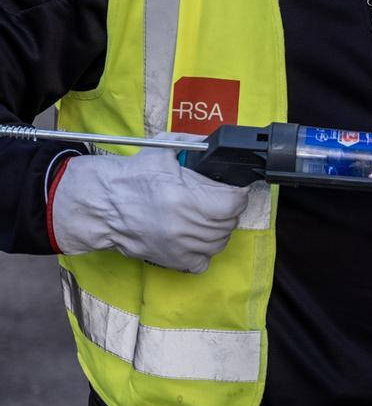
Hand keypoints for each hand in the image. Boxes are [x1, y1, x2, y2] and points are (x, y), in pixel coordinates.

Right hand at [49, 138, 250, 272]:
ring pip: (220, 242)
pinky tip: (194, 237)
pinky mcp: (172, 260)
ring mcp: (179, 245)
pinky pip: (203, 262)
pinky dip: (204, 251)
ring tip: (204, 218)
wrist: (100, 204)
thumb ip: (193, 144)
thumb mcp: (162, 150)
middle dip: (227, 210)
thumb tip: (215, 144)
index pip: (234, 202)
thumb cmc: (130, 177)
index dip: (236, 194)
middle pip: (229, 222)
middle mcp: (184, 224)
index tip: (232, 190)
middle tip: (216, 201)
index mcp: (185, 196)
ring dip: (218, 229)